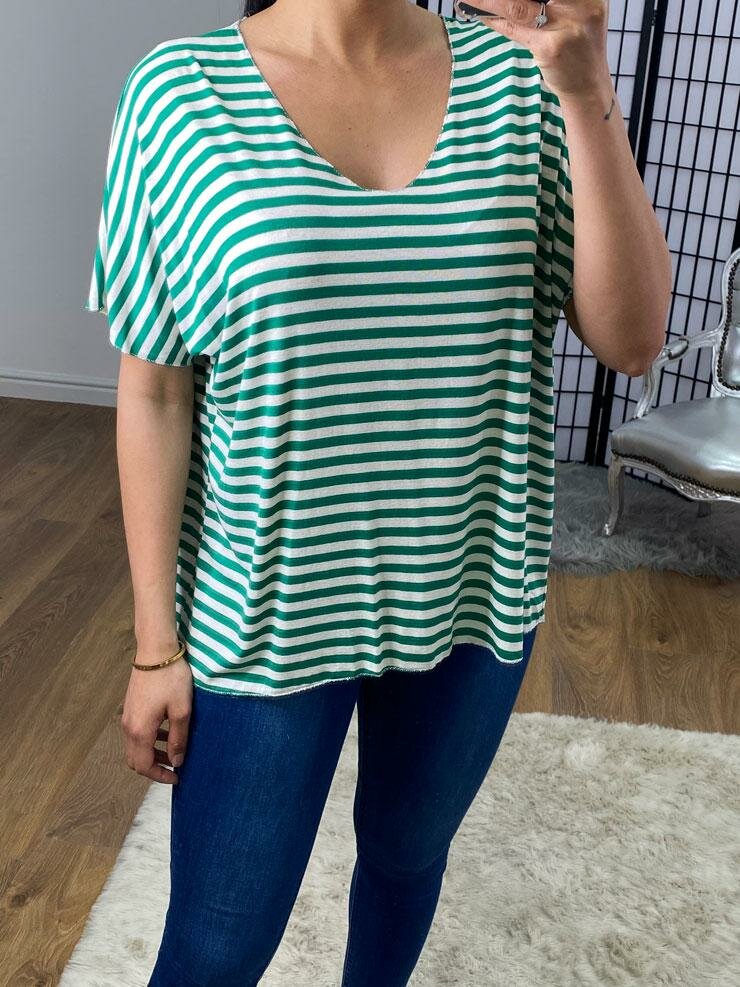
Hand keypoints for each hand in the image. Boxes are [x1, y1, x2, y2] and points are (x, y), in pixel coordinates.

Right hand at [121, 649, 192, 784]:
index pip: (144, 766)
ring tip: (174, 749)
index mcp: (140, 731)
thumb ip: (178, 739)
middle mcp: (128, 727)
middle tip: (174, 766)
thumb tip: (176, 762)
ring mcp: (127, 716)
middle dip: (154, 767)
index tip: (177, 778)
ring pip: (136, 746)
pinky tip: (167, 730)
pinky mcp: (131, 706)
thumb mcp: (181, 710)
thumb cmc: (171, 679)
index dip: (159, 776)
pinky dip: (150, 739)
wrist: (155, 651)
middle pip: (135, 759)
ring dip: (153, 752)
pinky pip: (137, 732)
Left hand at [471, 0, 612, 102]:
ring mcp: (565, 26)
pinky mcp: (550, 48)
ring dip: (489, 2)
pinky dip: (495, 21)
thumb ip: (554, 1)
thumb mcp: (577, 14)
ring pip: (518, 6)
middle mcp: (580, 5)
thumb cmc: (578, 47)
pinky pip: (514, 29)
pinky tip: (482, 16)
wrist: (588, 86)